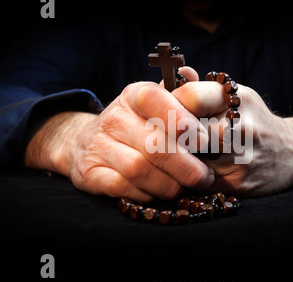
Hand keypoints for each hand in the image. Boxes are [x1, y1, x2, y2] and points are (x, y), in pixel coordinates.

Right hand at [24, 68, 214, 202]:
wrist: (87, 142)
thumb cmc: (138, 125)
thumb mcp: (157, 104)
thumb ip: (181, 95)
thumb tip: (191, 75)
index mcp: (134, 95)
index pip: (154, 99)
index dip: (181, 120)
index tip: (203, 141)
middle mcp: (114, 118)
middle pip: (154, 144)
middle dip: (186, 166)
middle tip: (204, 177)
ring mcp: (99, 146)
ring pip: (140, 169)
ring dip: (169, 184)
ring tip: (185, 188)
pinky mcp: (90, 173)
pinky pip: (123, 188)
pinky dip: (146, 195)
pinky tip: (158, 193)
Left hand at [172, 73, 292, 196]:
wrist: (292, 154)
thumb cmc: (255, 121)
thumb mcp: (236, 96)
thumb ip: (203, 88)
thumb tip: (176, 74)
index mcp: (238, 101)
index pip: (191, 97)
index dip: (168, 104)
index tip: (160, 110)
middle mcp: (242, 128)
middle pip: (186, 131)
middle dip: (166, 134)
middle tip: (154, 136)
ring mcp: (241, 159)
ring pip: (188, 160)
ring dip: (172, 157)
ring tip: (164, 154)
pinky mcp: (237, 184)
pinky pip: (196, 182)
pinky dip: (183, 177)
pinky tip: (179, 172)